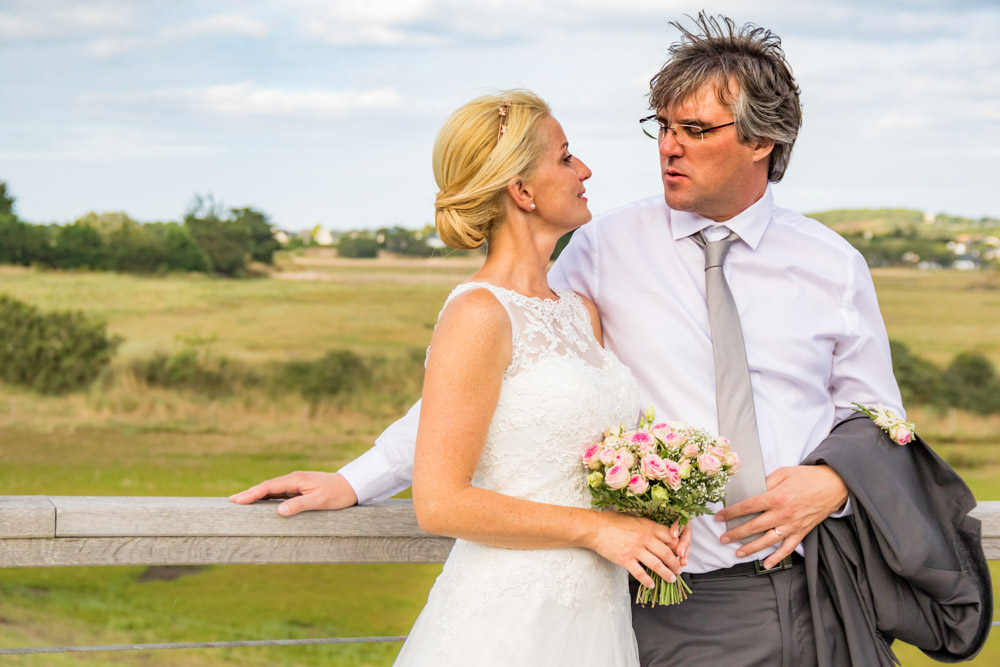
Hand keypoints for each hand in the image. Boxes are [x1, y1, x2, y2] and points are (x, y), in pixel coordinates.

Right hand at [229, 471, 357, 515]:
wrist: (353, 486)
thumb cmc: (338, 494)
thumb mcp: (319, 501)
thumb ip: (299, 505)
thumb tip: (278, 511)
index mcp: (295, 480)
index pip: (268, 487)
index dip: (252, 494)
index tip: (237, 500)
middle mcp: (294, 480)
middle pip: (267, 487)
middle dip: (249, 494)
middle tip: (231, 501)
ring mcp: (297, 484)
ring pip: (272, 490)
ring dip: (257, 496)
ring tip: (241, 503)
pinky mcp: (301, 490)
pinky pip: (280, 494)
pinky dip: (268, 498)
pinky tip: (262, 505)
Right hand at [588, 513, 689, 587]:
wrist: (595, 528)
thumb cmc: (612, 521)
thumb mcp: (633, 517)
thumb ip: (645, 523)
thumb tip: (656, 529)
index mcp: (648, 526)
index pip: (671, 538)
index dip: (679, 547)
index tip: (681, 554)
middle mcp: (645, 538)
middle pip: (667, 554)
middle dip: (676, 564)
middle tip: (679, 570)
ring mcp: (635, 550)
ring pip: (657, 565)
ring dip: (666, 574)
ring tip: (671, 579)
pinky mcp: (625, 560)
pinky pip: (640, 573)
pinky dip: (647, 581)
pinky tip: (651, 585)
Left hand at [714, 464, 846, 568]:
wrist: (833, 485)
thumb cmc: (807, 477)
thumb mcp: (783, 472)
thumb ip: (765, 481)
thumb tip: (750, 489)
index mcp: (776, 497)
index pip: (748, 507)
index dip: (731, 512)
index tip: (719, 517)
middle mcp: (783, 514)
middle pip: (754, 526)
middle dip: (736, 533)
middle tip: (723, 538)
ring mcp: (792, 525)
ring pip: (768, 540)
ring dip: (751, 548)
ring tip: (738, 552)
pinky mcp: (802, 532)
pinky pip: (788, 548)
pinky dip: (777, 558)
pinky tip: (766, 564)